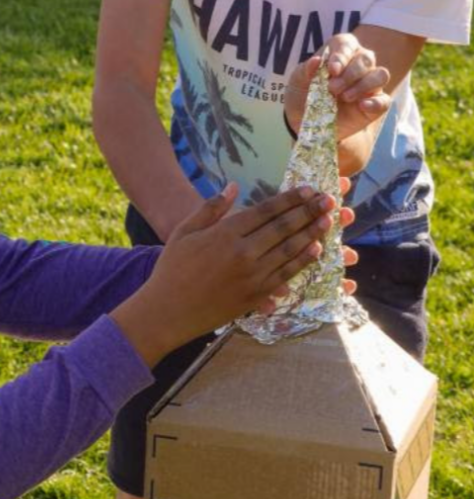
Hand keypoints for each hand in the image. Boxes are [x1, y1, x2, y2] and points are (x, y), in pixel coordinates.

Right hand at [111, 182, 344, 365]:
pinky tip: (316, 250)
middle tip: (328, 200)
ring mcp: (252, 275)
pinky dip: (303, 261)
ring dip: (312, 233)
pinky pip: (286, 275)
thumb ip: (210, 208)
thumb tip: (233, 187)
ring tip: (329, 220)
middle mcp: (243, 252)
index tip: (307, 190)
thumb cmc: (171, 269)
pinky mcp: (256, 295)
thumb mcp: (184, 232)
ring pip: (290, 250)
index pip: (266, 211)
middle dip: (308, 211)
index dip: (289, 199)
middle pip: (283, 227)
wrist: (168, 312)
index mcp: (225, 233)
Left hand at [284, 34, 391, 145]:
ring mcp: (369, 84)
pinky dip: (376, 102)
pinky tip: (362, 106)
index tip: (332, 70)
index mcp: (340, 51)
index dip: (342, 55)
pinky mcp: (375, 104)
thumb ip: (305, 70)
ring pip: (381, 75)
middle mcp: (358, 63)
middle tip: (332, 89)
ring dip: (363, 85)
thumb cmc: (303, 95)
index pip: (347, 44)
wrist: (306, 123)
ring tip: (344, 97)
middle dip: (350, 73)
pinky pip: (384, 100)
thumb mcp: (297, 82)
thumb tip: (316, 60)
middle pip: (366, 58)